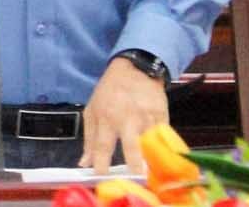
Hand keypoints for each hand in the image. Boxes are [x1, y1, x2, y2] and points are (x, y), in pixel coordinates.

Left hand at [78, 56, 168, 174]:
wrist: (134, 69)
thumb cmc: (110, 91)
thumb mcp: (92, 109)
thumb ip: (89, 139)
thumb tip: (85, 164)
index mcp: (106, 117)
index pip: (102, 146)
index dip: (101, 164)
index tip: (102, 178)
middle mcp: (126, 117)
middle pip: (131, 146)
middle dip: (134, 164)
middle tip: (136, 179)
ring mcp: (146, 116)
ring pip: (151, 143)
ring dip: (151, 159)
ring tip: (150, 173)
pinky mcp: (162, 114)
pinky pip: (163, 135)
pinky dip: (162, 147)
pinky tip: (161, 157)